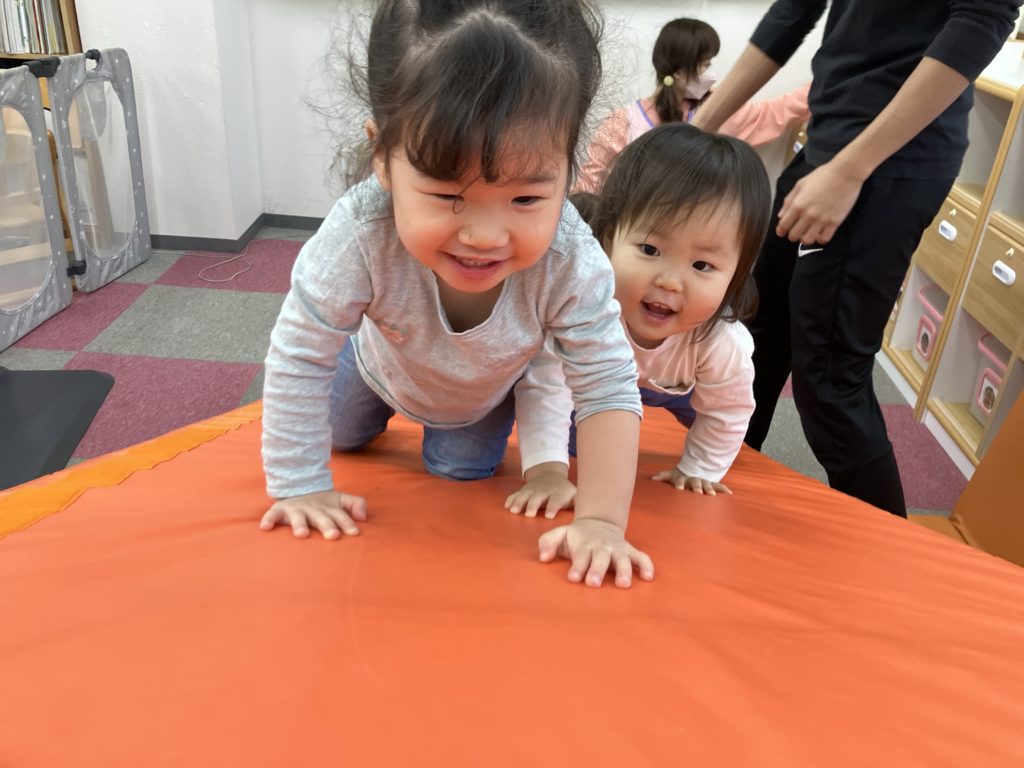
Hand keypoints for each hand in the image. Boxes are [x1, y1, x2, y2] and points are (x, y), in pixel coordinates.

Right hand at [260, 489, 367, 538]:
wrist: (299, 488)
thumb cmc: (324, 504)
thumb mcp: (341, 500)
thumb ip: (356, 504)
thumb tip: (364, 516)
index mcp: (329, 508)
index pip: (340, 515)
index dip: (347, 523)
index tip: (354, 533)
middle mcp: (313, 508)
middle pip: (321, 517)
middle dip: (327, 525)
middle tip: (333, 535)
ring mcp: (296, 508)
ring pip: (298, 516)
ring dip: (299, 524)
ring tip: (302, 534)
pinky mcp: (280, 509)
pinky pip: (273, 514)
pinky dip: (269, 519)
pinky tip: (265, 528)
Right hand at [505, 471, 575, 518]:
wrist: (550, 475)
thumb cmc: (564, 492)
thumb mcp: (574, 495)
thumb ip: (579, 504)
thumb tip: (589, 514)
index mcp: (558, 494)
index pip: (556, 500)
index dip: (553, 507)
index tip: (549, 516)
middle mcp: (544, 491)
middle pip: (538, 498)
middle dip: (533, 505)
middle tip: (529, 514)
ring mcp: (532, 490)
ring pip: (525, 495)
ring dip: (519, 502)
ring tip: (514, 511)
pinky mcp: (524, 490)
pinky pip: (516, 494)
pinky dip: (511, 499)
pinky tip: (506, 506)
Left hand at [538, 518, 653, 587]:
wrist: (599, 522)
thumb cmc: (576, 536)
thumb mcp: (560, 534)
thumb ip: (548, 542)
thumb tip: (542, 557)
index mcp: (584, 545)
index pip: (581, 557)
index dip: (577, 567)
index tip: (573, 577)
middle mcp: (602, 548)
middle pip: (601, 559)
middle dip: (597, 570)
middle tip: (593, 583)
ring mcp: (618, 550)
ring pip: (623, 560)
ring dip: (624, 571)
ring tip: (623, 584)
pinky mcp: (630, 552)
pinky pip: (641, 557)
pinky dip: (646, 566)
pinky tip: (648, 577)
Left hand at [652, 467, 731, 495]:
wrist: (693, 469)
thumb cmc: (679, 477)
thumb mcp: (671, 475)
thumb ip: (662, 476)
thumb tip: (652, 479)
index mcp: (683, 478)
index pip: (680, 481)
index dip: (679, 484)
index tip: (679, 489)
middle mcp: (694, 480)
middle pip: (695, 483)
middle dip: (697, 487)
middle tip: (698, 492)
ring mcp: (703, 481)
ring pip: (707, 484)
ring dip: (709, 489)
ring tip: (712, 495)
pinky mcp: (712, 484)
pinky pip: (718, 486)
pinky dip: (723, 489)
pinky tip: (729, 493)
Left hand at [776, 159, 864, 244]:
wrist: (846, 173)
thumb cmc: (824, 175)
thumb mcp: (800, 184)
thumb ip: (789, 200)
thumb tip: (781, 215)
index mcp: (798, 204)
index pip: (783, 225)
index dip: (780, 230)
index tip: (782, 232)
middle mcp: (808, 214)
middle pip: (793, 236)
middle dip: (792, 235)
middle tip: (796, 232)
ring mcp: (822, 219)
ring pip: (808, 241)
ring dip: (805, 239)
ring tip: (808, 233)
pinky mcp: (834, 222)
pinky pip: (824, 239)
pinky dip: (820, 239)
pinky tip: (820, 233)